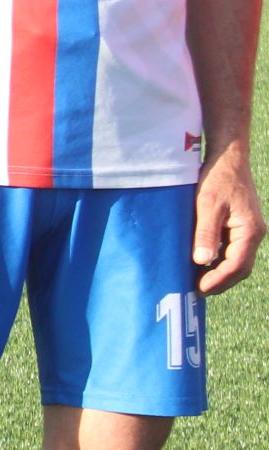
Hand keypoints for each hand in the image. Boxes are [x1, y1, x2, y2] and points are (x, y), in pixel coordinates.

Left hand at [194, 142, 262, 295]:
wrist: (227, 158)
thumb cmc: (218, 179)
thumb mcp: (208, 205)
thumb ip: (206, 233)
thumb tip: (202, 261)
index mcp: (250, 231)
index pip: (237, 265)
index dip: (219, 280)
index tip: (200, 289)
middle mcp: (253, 234)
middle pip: (240, 268)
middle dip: (220, 281)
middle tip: (197, 290)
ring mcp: (248, 231)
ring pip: (236, 260)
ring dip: (219, 272)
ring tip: (197, 280)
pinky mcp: (239, 226)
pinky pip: (232, 249)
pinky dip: (219, 260)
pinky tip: (202, 263)